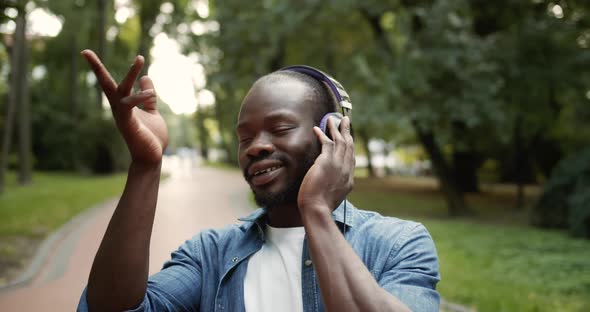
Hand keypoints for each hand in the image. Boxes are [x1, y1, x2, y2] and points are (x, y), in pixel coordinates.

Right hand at [81, 50, 167, 164]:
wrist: (151, 158)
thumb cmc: (151, 137)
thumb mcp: (152, 112)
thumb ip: (148, 98)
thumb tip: (146, 78)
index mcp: (123, 104)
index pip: (111, 83)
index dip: (99, 68)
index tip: (86, 52)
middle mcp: (119, 108)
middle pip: (105, 84)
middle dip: (96, 68)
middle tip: (85, 51)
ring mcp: (122, 116)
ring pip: (120, 91)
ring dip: (130, 73)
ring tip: (140, 58)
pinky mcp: (128, 124)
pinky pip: (130, 106)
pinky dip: (139, 97)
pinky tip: (150, 92)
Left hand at [297, 116, 354, 215]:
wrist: (318, 209)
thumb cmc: (321, 207)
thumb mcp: (334, 197)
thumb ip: (335, 188)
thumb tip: (331, 185)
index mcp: (349, 179)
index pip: (351, 158)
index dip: (350, 146)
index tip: (348, 137)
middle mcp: (346, 170)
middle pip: (349, 146)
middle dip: (347, 131)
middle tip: (345, 120)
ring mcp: (338, 165)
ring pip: (339, 141)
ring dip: (335, 128)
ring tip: (332, 118)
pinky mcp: (326, 162)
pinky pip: (326, 143)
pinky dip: (322, 134)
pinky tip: (317, 128)